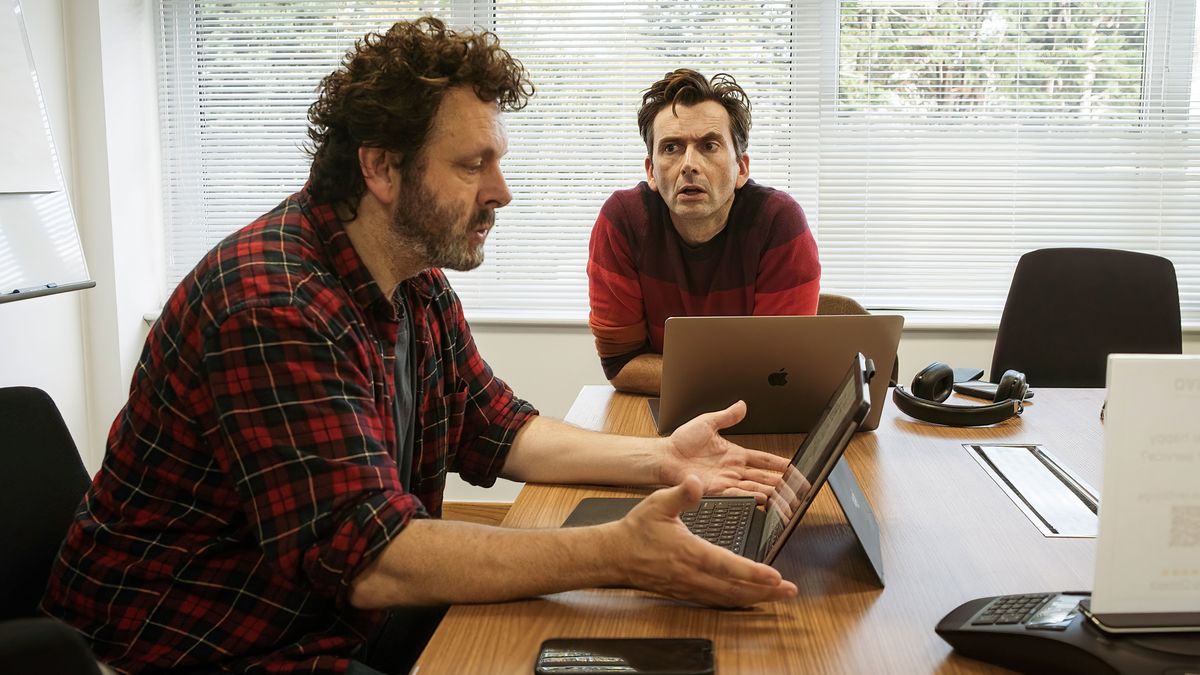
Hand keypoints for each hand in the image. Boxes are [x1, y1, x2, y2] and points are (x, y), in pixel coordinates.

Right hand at [611, 476, 797, 607]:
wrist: (614, 556)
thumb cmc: (637, 530)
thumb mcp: (658, 503)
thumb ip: (682, 493)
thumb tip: (697, 480)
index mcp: (689, 552)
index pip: (727, 565)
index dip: (752, 573)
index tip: (775, 576)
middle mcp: (692, 575)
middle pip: (735, 589)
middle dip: (765, 592)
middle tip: (789, 591)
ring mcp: (690, 587)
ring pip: (728, 598)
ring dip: (755, 599)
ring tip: (777, 596)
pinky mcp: (686, 592)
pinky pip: (717, 601)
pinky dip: (737, 602)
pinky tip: (749, 599)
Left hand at [660, 400, 790, 503]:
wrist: (664, 456)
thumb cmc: (682, 441)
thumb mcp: (708, 422)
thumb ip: (727, 416)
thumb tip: (742, 404)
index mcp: (735, 454)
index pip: (763, 459)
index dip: (779, 464)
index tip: (795, 468)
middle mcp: (733, 470)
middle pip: (764, 478)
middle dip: (782, 485)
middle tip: (799, 490)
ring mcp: (725, 481)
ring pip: (755, 488)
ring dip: (771, 494)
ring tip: (787, 499)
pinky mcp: (715, 490)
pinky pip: (736, 495)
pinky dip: (749, 497)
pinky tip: (762, 499)